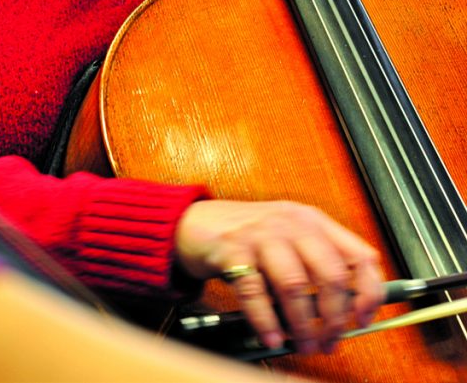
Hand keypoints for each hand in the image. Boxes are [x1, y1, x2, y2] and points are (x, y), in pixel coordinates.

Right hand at [175, 198, 383, 354]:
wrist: (196, 222)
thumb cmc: (247, 236)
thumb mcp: (288, 240)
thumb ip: (316, 266)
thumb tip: (346, 315)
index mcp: (312, 221)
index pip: (359, 255)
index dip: (369, 292)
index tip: (363, 319)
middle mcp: (291, 223)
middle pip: (331, 274)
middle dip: (334, 318)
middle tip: (328, 341)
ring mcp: (261, 234)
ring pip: (296, 285)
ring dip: (302, 325)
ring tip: (301, 344)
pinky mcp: (233, 248)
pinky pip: (255, 291)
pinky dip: (266, 321)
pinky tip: (271, 336)